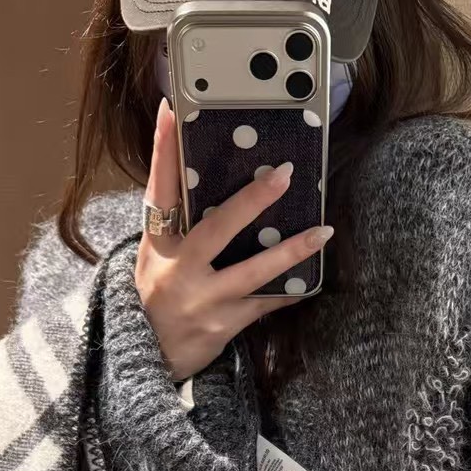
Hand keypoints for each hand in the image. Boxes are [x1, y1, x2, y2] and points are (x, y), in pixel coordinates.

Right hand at [135, 97, 333, 380]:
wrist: (146, 359)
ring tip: (323, 231)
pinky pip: (265, 304)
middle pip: (217, 228)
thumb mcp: (152, 258)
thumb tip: (198, 176)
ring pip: (253, 272)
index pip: (158, 189)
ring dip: (290, 250)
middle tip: (283, 173)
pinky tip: (313, 281)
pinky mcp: (224, 325)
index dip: (162, 150)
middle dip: (251, 201)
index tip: (170, 111)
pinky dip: (289, 292)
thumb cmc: (154, 299)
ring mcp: (203, 299)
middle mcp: (179, 270)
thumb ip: (174, 224)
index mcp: (157, 245)